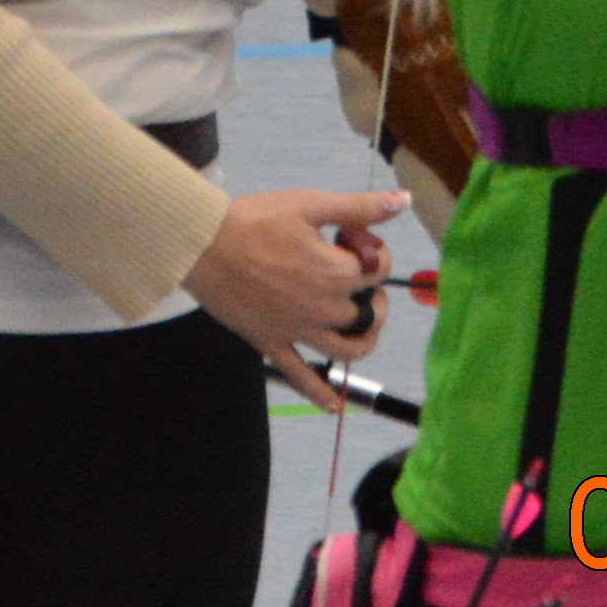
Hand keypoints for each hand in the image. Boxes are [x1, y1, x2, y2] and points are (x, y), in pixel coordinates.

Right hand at [183, 186, 405, 404]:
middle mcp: (326, 309)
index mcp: (338, 274)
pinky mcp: (273, 345)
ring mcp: (299, 332)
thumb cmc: (255, 220)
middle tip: (359, 278)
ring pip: (348, 350)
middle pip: (369, 311)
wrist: (202, 244)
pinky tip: (333, 405)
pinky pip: (301, 377)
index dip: (375, 251)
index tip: (355, 239)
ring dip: (364, 340)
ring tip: (361, 327)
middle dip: (373, 294)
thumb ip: (359, 207)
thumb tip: (404, 201)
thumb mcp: (309, 204)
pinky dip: (320, 394)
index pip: (379, 269)